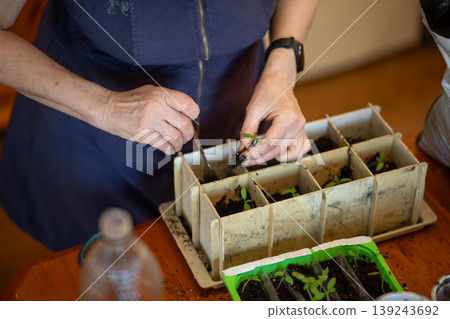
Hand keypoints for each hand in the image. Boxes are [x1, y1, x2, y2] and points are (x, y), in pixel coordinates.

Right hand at [103, 85, 198, 154]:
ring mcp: (149, 121)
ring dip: (179, 144)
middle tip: (186, 136)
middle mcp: (156, 107)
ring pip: (175, 137)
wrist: (110, 109)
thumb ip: (169, 100)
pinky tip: (169, 148)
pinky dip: (169, 149)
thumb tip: (188, 113)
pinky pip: (163, 145)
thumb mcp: (152, 92)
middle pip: (184, 124)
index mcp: (161, 94)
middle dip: (188, 133)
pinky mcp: (143, 134)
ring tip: (177, 144)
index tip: (192, 118)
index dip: (194, 113)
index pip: (187, 104)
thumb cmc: (133, 100)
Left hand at [238, 50, 309, 165]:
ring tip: (258, 155)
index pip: (269, 143)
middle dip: (259, 158)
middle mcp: (298, 126)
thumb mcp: (253, 109)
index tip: (243, 157)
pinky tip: (274, 153)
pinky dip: (287, 156)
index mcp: (288, 118)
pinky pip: (298, 151)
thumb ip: (248, 131)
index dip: (254, 153)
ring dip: (272, 158)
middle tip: (245, 159)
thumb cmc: (268, 90)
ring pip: (288, 154)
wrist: (280, 80)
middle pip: (277, 151)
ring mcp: (302, 130)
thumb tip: (242, 148)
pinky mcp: (301, 132)